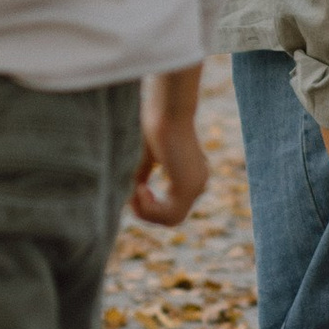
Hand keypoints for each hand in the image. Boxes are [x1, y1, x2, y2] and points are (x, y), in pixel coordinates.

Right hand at [131, 67, 208, 224]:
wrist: (167, 108)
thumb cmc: (155, 123)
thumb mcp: (146, 155)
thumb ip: (143, 176)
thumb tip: (130, 194)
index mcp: (191, 174)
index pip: (173, 207)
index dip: (149, 206)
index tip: (134, 188)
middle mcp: (198, 183)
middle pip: (172, 218)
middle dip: (147, 211)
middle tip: (131, 193)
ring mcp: (196, 186)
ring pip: (171, 219)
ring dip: (146, 211)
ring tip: (134, 190)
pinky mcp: (189, 187)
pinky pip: (169, 215)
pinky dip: (149, 208)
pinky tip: (140, 188)